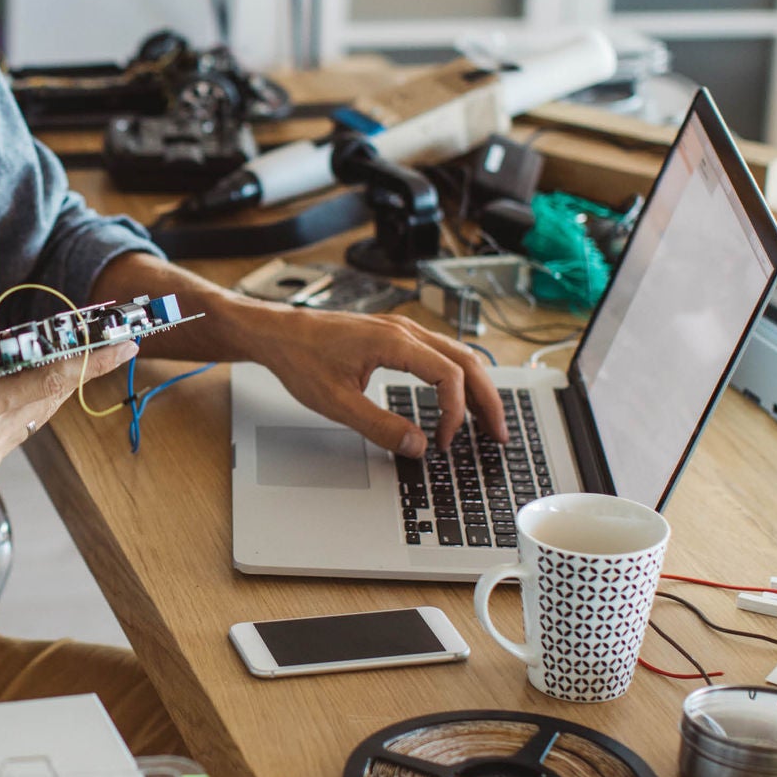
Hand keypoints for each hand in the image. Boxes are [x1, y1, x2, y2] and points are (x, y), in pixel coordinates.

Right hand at [0, 326, 138, 503]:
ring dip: (52, 385)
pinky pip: (19, 427)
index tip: (124, 341)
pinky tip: (23, 384)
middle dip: (81, 368)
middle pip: (54, 396)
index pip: (54, 376)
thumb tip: (22, 339)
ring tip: (67, 358)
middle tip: (109, 343)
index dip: (94, 358)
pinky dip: (27, 402)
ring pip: (39, 413)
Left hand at [259, 311, 506, 457]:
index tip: (445, 440)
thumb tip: (417, 446)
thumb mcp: (336, 403)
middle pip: (467, 361)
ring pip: (457, 355)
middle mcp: (404, 330)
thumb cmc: (301, 358)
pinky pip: (440, 353)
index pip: (450, 375)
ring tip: (487, 421)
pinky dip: (458, 376)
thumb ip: (379, 426)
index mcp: (394, 342)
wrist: (278, 332)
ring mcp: (401, 330)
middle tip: (498, 435)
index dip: (456, 412)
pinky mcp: (394, 335)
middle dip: (487, 400)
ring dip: (476, 387)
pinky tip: (458, 397)